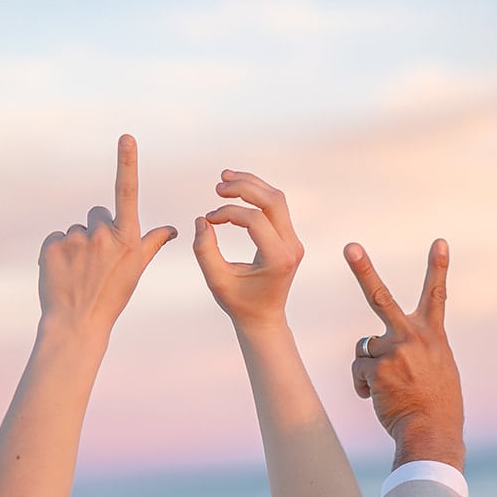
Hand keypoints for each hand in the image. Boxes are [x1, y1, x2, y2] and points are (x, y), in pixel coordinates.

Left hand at [36, 135, 176, 337]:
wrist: (77, 322)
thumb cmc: (112, 296)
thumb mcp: (136, 269)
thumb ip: (152, 243)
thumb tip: (173, 228)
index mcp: (127, 238)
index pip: (127, 192)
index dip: (127, 163)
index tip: (126, 137)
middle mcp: (102, 234)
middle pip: (97, 214)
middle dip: (97, 230)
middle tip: (97, 261)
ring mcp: (76, 239)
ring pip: (76, 228)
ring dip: (77, 244)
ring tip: (79, 272)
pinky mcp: (52, 246)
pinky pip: (56, 238)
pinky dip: (58, 252)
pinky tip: (64, 272)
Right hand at [192, 170, 303, 329]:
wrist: (264, 318)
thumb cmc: (239, 303)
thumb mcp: (217, 280)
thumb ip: (205, 250)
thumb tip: (202, 220)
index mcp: (278, 258)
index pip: (254, 219)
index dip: (228, 213)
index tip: (209, 220)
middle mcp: (291, 247)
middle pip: (273, 200)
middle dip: (244, 187)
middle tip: (218, 186)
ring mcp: (294, 241)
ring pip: (277, 199)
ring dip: (252, 185)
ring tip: (225, 178)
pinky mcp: (290, 238)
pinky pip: (276, 208)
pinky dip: (257, 195)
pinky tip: (237, 190)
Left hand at [347, 239, 464, 469]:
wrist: (432, 431)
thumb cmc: (436, 404)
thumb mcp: (439, 368)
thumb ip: (418, 348)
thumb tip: (380, 343)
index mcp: (433, 335)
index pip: (437, 295)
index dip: (438, 267)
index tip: (439, 241)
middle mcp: (413, 336)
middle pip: (380, 296)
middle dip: (363, 269)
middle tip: (350, 246)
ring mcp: (393, 350)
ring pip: (364, 347)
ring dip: (370, 367)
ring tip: (390, 388)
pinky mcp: (376, 368)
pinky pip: (358, 371)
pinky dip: (364, 386)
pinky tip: (378, 399)